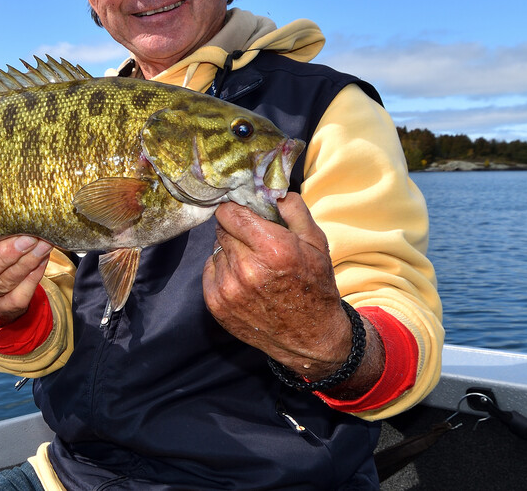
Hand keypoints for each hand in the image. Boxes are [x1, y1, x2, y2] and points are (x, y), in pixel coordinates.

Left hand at [203, 193, 362, 383]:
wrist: (309, 339)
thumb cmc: (314, 286)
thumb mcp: (316, 243)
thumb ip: (293, 209)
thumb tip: (270, 188)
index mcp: (272, 248)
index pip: (230, 213)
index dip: (237, 211)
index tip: (244, 215)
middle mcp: (246, 268)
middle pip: (222, 229)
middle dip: (236, 230)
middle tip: (254, 242)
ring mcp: (228, 289)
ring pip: (216, 249)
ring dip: (230, 251)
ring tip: (252, 264)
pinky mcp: (216, 304)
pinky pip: (210, 270)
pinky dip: (223, 270)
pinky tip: (243, 280)